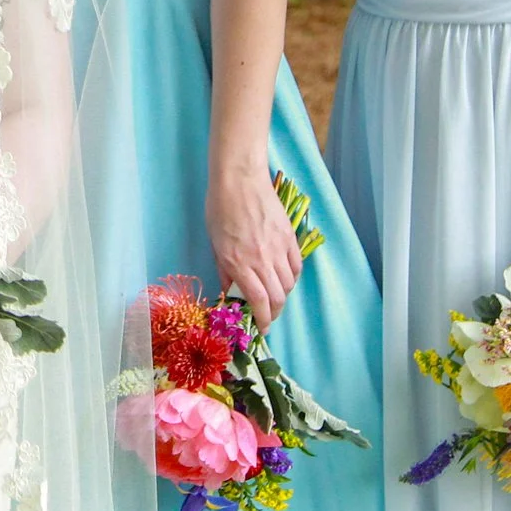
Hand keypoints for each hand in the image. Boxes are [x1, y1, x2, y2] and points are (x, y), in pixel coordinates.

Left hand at [207, 163, 302, 330]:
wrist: (239, 180)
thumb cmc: (219, 209)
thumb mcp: (214, 244)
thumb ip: (224, 271)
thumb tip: (229, 292)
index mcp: (240, 264)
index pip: (259, 303)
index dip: (262, 321)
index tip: (261, 329)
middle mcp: (263, 260)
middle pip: (278, 298)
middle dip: (273, 313)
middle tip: (266, 316)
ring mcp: (279, 249)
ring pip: (289, 284)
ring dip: (282, 295)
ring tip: (273, 295)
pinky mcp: (290, 238)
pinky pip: (296, 266)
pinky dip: (292, 276)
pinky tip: (284, 276)